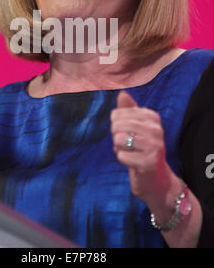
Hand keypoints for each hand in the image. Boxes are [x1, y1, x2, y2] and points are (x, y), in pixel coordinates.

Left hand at [110, 90, 177, 207]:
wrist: (156, 178)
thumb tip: (122, 93)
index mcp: (152, 117)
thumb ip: (128, 109)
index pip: (117, 114)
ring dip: (119, 148)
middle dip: (115, 137)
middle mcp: (156, 129)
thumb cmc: (141, 148)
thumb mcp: (135, 126)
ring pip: (118, 140)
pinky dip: (122, 160)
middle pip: (116, 126)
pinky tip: (133, 162)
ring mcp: (154, 145)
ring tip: (130, 152)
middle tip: (127, 144)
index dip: (115, 125)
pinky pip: (121, 156)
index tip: (127, 133)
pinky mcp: (149, 162)